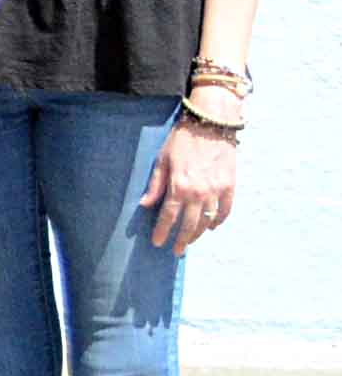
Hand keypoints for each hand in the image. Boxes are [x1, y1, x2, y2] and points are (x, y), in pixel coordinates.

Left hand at [141, 118, 238, 250]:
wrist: (211, 125)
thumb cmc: (182, 140)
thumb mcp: (162, 160)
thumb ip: (155, 185)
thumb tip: (144, 204)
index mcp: (179, 186)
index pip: (168, 217)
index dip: (162, 232)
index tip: (157, 243)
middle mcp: (199, 193)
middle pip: (189, 224)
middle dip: (181, 240)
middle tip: (176, 251)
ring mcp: (217, 191)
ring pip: (208, 221)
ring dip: (199, 234)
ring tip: (190, 241)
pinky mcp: (230, 186)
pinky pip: (226, 210)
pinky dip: (219, 221)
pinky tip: (212, 227)